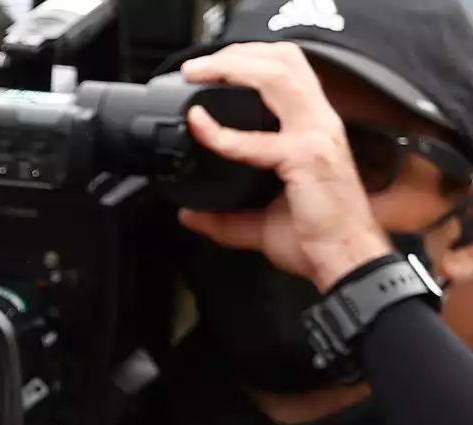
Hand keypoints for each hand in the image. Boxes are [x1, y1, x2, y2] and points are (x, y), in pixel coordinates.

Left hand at [180, 42, 394, 288]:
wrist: (344, 260)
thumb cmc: (316, 238)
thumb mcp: (259, 225)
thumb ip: (223, 218)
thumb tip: (188, 215)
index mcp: (314, 128)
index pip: (288, 74)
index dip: (250, 62)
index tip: (210, 73)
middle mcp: (319, 124)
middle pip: (284, 62)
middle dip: (236, 55)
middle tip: (195, 68)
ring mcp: (316, 137)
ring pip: (278, 78)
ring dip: (234, 70)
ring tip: (198, 76)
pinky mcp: (306, 158)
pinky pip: (258, 140)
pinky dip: (223, 133)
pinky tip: (200, 127)